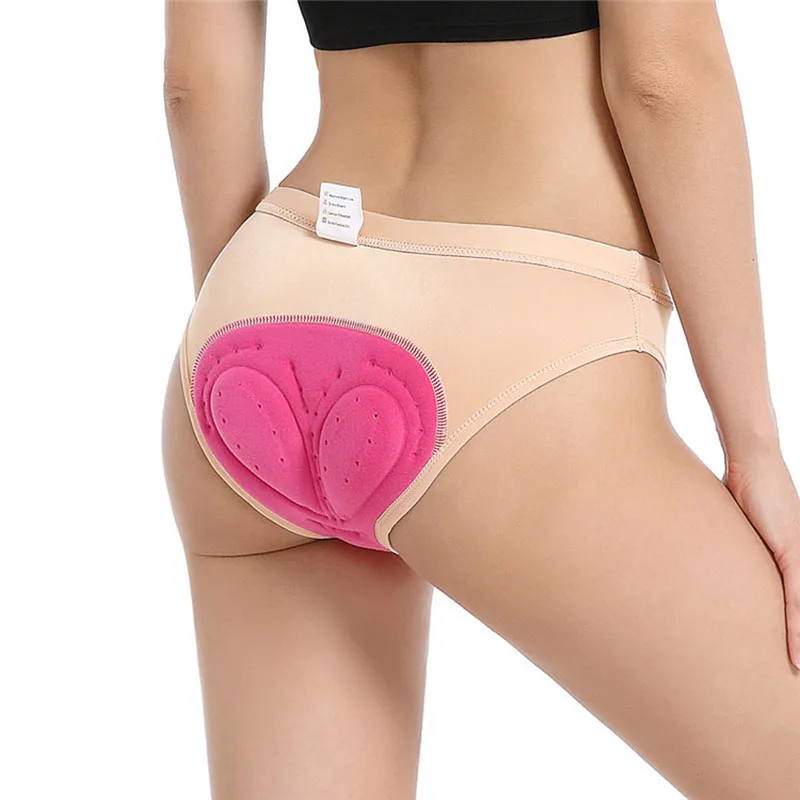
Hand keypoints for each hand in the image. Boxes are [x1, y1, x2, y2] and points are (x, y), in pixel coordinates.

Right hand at [723, 450, 799, 669]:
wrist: (753, 457)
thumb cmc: (741, 482)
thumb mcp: (732, 522)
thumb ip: (725, 543)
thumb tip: (701, 551)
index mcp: (789, 556)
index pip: (796, 602)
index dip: (795, 630)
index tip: (790, 659)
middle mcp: (799, 559)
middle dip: (799, 642)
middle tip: (795, 674)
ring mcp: (799, 555)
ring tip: (798, 673)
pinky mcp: (792, 550)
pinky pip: (797, 597)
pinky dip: (796, 627)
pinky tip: (796, 654)